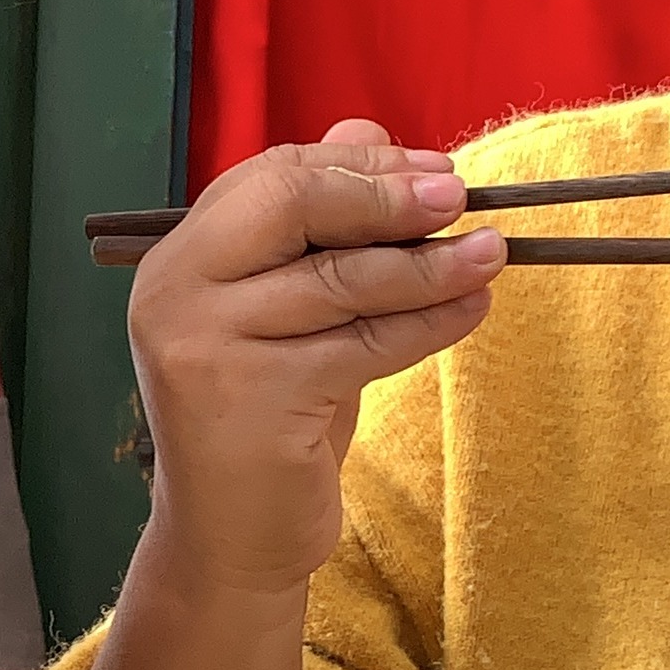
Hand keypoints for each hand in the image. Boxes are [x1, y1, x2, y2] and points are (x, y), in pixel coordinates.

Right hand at [127, 119, 498, 595]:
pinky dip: (428, 324)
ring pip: (342, 278)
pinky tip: (471, 310)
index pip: (271, 177)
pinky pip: (363, 344)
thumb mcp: (291, 315)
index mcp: (178, 260)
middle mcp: (176, 293)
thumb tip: (368, 128)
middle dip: (387, 194)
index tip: (434, 170)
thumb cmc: (267, 420)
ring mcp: (206, 347)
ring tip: (493, 254)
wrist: (230, 541)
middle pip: (294, 203)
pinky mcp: (253, 402)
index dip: (359, 165)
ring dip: (430, 262)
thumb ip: (319, 230)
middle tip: (460, 197)